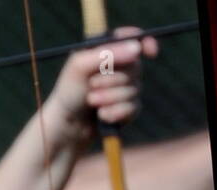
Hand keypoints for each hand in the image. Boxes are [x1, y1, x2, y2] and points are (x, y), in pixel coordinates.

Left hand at [43, 28, 157, 145]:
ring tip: (91, 101)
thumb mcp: (79, 66)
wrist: (67, 124)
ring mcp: (126, 88)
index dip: (145, 43)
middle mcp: (119, 67)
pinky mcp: (128, 108)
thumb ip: (106, 54)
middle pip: (135, 67)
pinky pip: (134, 108)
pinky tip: (101, 116)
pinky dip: (115, 113)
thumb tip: (136, 48)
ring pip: (134, 90)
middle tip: (91, 85)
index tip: (149, 51)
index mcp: (108, 50)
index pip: (134, 39)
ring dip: (110, 98)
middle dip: (112, 79)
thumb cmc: (69, 92)